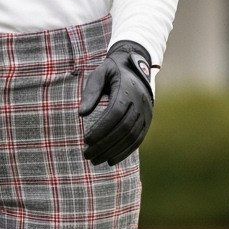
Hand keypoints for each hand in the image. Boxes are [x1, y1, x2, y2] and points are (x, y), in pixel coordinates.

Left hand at [79, 41, 153, 165]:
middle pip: (122, 128)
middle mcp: (140, 102)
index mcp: (127, 89)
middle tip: (86, 155)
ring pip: (130, 137)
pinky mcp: (147, 122)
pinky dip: (124, 152)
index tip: (86, 140)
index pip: (115, 113)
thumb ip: (90, 92)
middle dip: (104, 144)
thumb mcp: (99, 74)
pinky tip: (110, 160)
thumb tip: (81, 114)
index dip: (101, 128)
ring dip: (113, 151)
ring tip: (95, 160)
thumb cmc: (112, 72)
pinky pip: (137, 140)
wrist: (136, 67)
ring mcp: (146, 113)